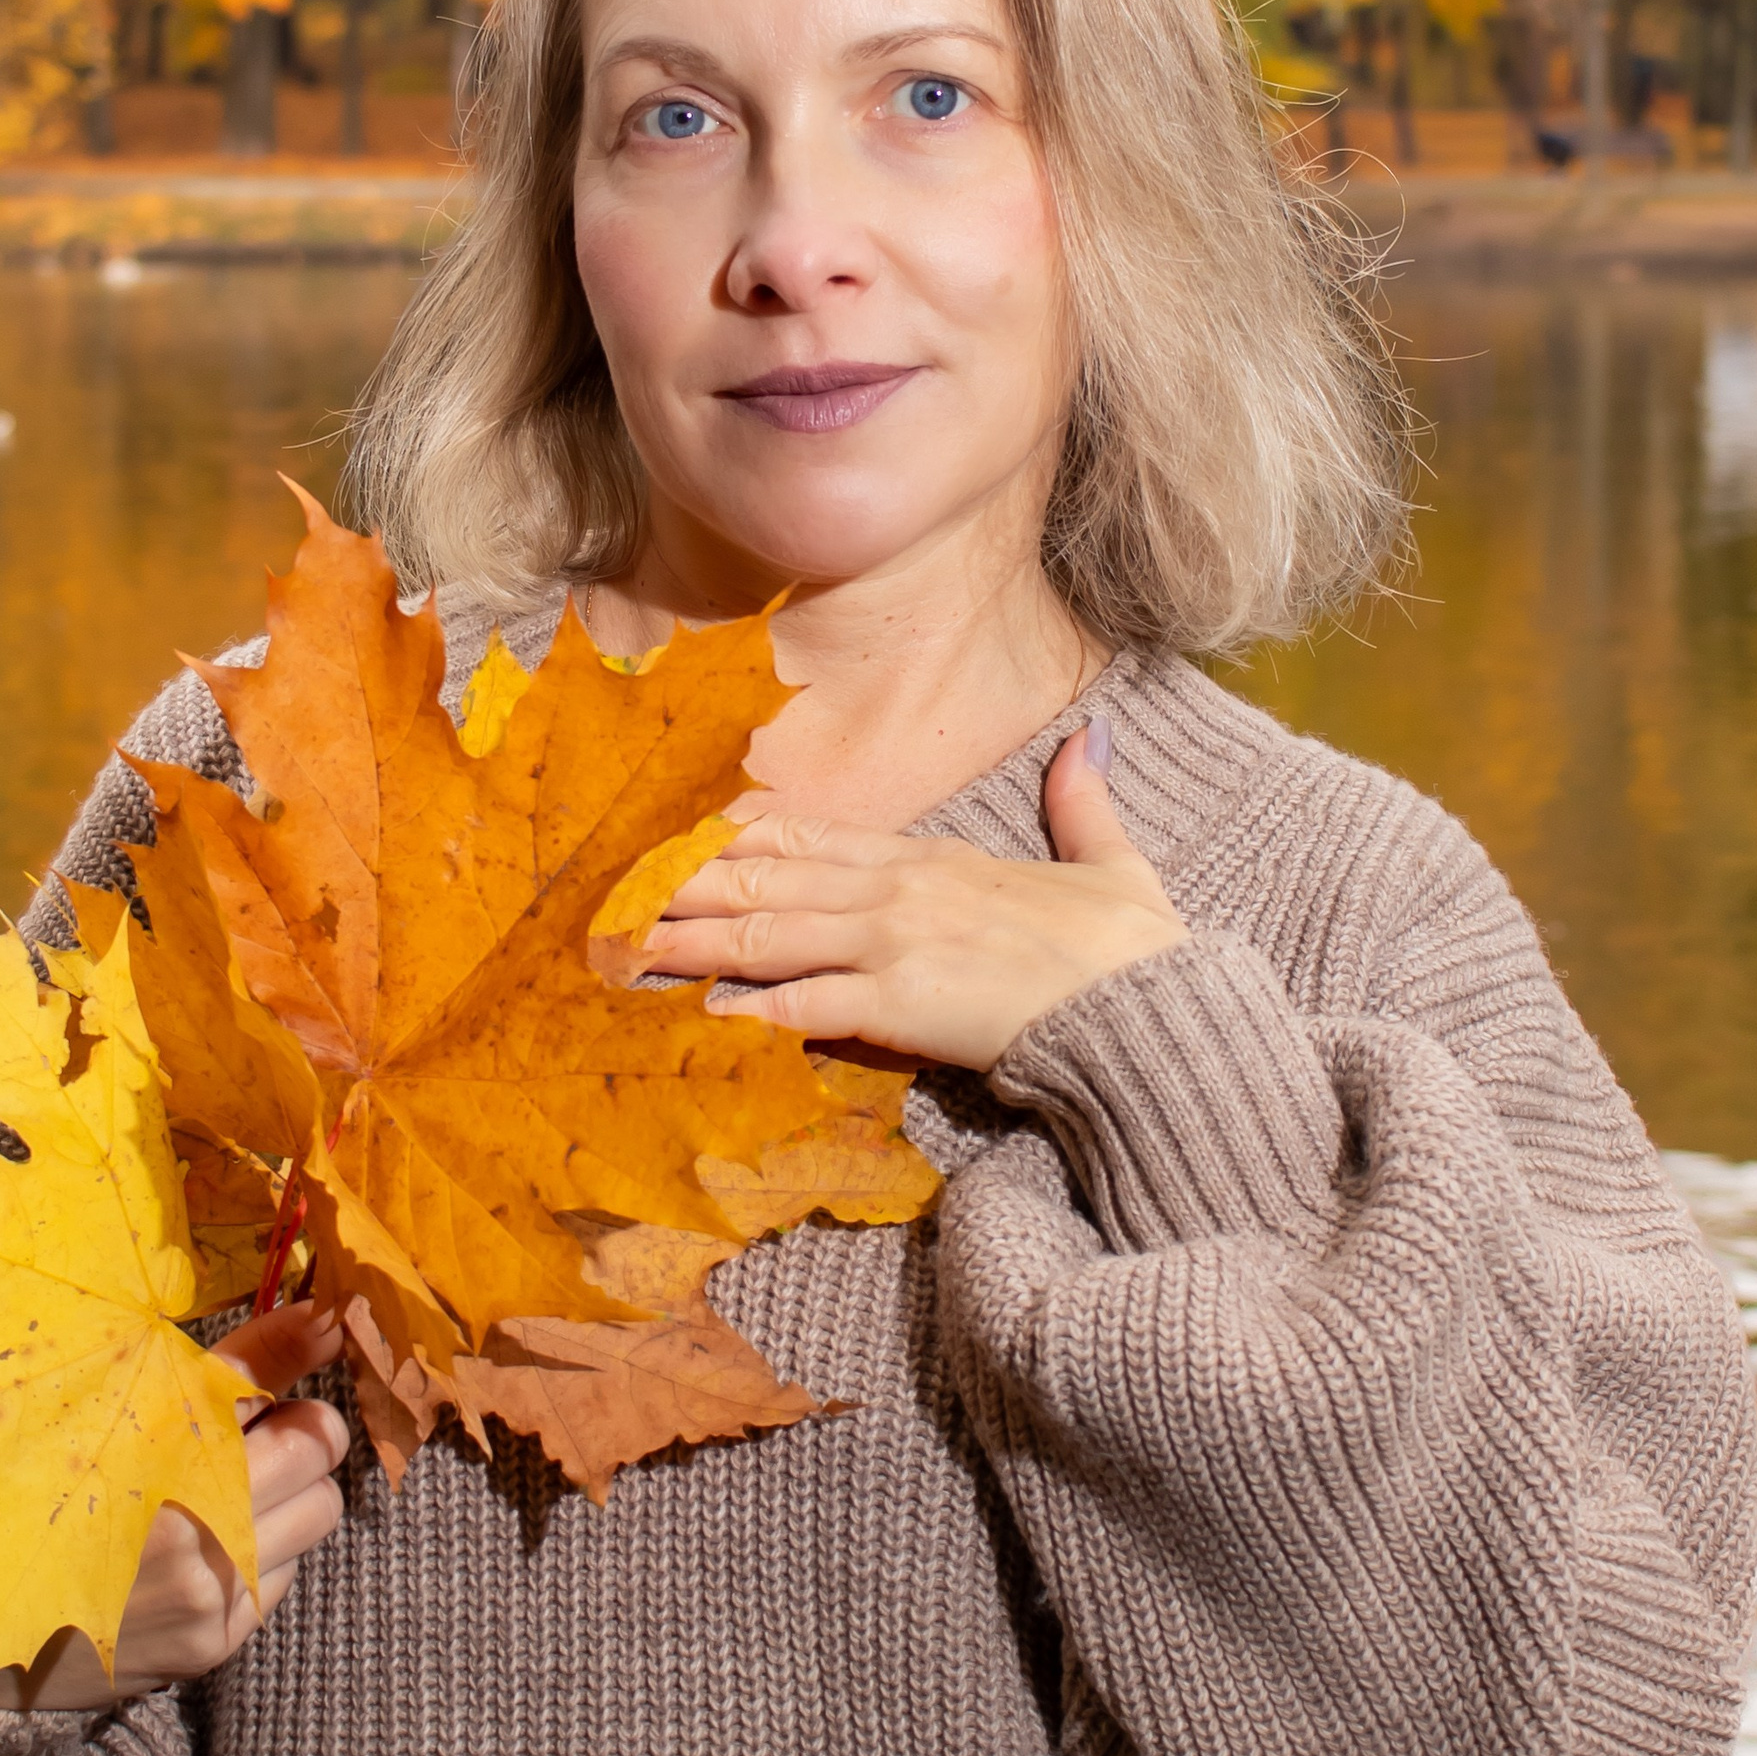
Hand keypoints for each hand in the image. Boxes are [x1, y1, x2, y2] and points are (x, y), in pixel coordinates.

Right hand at [0, 1302, 348, 1714]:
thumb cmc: (26, 1481)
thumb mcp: (110, 1400)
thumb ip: (235, 1363)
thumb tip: (327, 1315)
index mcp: (160, 1458)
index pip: (297, 1414)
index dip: (300, 1379)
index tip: (302, 1352)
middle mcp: (194, 1534)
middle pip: (322, 1463)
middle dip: (300, 1435)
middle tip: (248, 1427)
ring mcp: (208, 1597)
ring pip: (315, 1519)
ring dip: (287, 1495)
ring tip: (220, 1487)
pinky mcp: (210, 1644)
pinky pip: (283, 1577)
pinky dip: (260, 1551)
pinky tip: (199, 1542)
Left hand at [641, 725, 1186, 1071]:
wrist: (1147, 1007)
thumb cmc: (1128, 948)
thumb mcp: (1107, 861)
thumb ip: (1081, 802)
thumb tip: (1087, 741)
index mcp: (932, 858)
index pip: (809, 837)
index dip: (734, 837)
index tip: (673, 836)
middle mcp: (897, 889)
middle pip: (764, 877)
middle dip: (681, 882)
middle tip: (609, 887)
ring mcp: (892, 941)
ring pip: (764, 931)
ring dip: (687, 938)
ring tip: (620, 943)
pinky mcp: (897, 1002)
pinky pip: (801, 1004)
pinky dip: (745, 1008)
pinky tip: (697, 1014)